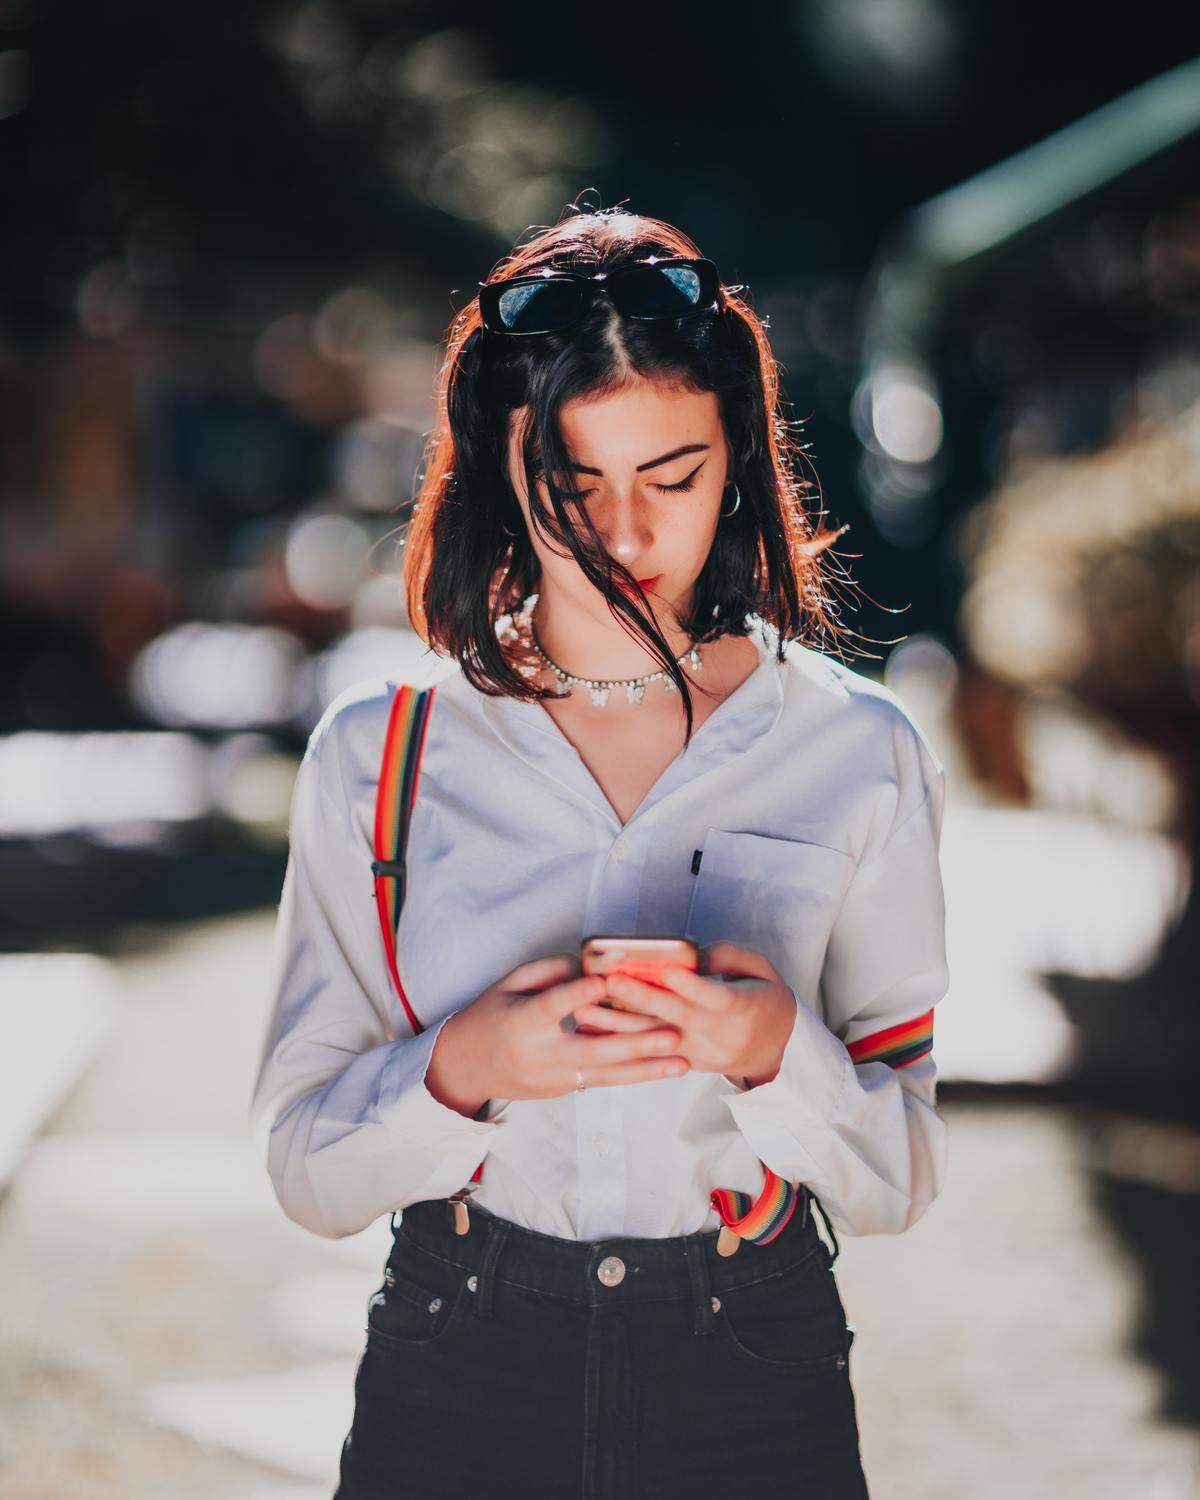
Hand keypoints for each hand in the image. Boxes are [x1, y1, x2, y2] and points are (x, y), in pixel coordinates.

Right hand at [450, 953, 690, 1103]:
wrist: (465, 1067)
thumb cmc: (490, 1015)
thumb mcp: (508, 984)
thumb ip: (547, 971)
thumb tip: (589, 966)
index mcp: (521, 1023)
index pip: (552, 1007)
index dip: (578, 995)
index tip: (606, 982)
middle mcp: (539, 1055)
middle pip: (592, 1051)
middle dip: (636, 1045)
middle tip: (672, 1034)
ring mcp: (552, 1078)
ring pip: (605, 1076)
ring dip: (647, 1070)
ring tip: (682, 1063)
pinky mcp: (562, 1090)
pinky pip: (601, 1081)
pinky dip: (632, 1074)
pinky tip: (662, 1069)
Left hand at [571, 942, 796, 1087]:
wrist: (775, 1051)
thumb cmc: (766, 998)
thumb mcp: (762, 969)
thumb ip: (728, 956)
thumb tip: (691, 954)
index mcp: (744, 1009)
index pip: (715, 997)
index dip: (690, 986)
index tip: (666, 970)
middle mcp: (720, 1036)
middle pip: (678, 1017)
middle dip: (642, 999)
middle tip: (610, 981)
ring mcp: (702, 1055)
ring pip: (657, 1039)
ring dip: (619, 1024)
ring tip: (585, 1009)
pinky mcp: (687, 1064)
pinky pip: (652, 1053)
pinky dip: (623, 1040)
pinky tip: (594, 1028)